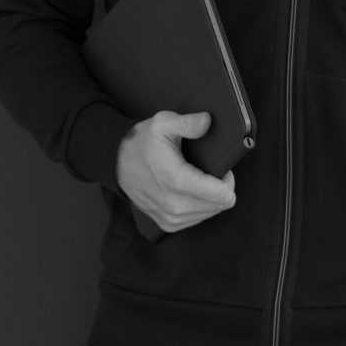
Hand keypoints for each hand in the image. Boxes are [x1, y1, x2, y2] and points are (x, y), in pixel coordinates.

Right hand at [116, 111, 235, 232]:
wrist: (117, 161)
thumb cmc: (142, 142)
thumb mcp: (163, 123)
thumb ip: (188, 123)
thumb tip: (207, 121)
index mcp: (175, 180)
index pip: (219, 195)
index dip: (228, 181)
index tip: (224, 169)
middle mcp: (172, 204)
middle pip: (218, 205)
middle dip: (221, 188)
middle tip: (213, 171)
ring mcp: (169, 217)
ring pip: (209, 214)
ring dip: (212, 199)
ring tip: (203, 180)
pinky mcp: (167, 224)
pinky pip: (196, 220)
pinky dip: (201, 207)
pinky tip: (196, 193)